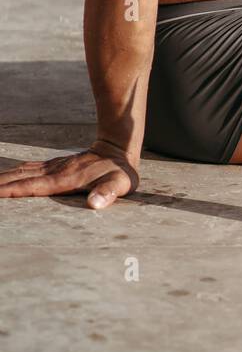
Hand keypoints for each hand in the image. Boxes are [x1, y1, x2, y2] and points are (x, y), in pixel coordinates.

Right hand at [0, 141, 139, 208]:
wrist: (119, 147)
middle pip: (21, 178)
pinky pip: (30, 167)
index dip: (12, 190)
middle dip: (0, 184)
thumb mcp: (119, 184)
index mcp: (65, 180)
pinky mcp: (57, 165)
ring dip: (4, 177)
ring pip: (23, 171)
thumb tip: (96, 203)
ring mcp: (55, 166)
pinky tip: (8, 174)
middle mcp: (55, 171)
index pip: (33, 186)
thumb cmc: (120, 171)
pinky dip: (15, 172)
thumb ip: (107, 193)